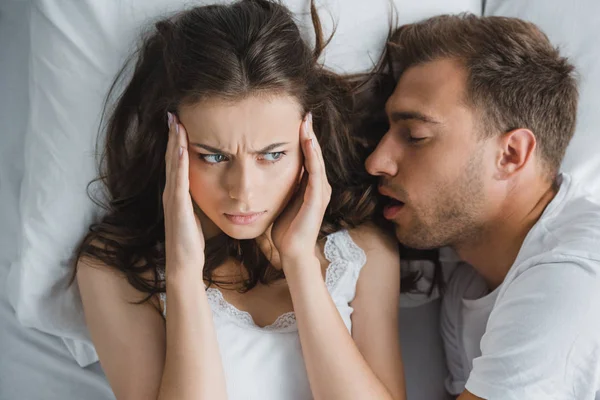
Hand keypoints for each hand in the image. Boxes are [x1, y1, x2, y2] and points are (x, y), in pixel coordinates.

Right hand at [163, 112, 204, 278]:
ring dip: (175, 143)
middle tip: (173, 113)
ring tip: (175, 123)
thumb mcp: (197, 214)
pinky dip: (179, 163)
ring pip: (173, 164)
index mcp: (177, 193)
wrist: (184, 262)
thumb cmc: (192, 240)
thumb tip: (211, 187)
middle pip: (172, 158)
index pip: (177, 162)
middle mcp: (172, 192)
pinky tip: (182, 148)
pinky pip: (179, 181)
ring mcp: (173, 198)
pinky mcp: (178, 206)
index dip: (178, 142)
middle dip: (173, 135)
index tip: (180, 122)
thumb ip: (198, 199)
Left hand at [271, 113, 331, 264]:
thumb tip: (270, 170)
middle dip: (309, 133)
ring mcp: (320, 192)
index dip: (304, 138)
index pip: (309, 156)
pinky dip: (312, 156)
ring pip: (317, 159)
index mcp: (312, 186)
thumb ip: (284, 186)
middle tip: (305, 113)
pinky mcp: (316, 199)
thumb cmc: (286, 228)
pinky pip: (315, 173)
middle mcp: (320, 186)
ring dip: (311, 140)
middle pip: (315, 154)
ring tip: (305, 122)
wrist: (292, 251)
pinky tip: (308, 142)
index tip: (297, 119)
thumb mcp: (283, 200)